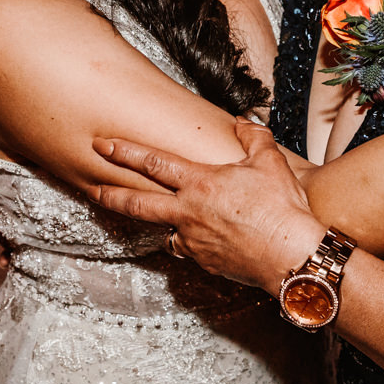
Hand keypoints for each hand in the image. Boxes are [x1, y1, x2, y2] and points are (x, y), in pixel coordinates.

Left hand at [90, 119, 327, 292]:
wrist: (291, 256)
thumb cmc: (282, 209)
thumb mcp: (270, 163)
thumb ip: (253, 137)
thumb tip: (243, 121)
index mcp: (201, 183)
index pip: (154, 162)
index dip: (125, 152)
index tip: (102, 145)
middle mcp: (188, 212)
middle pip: (138, 203)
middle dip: (110, 194)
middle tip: (91, 189)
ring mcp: (192, 240)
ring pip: (162, 229)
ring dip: (157, 222)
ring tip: (157, 217)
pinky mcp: (203, 261)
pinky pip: (187, 248)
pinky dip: (188, 241)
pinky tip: (199, 238)